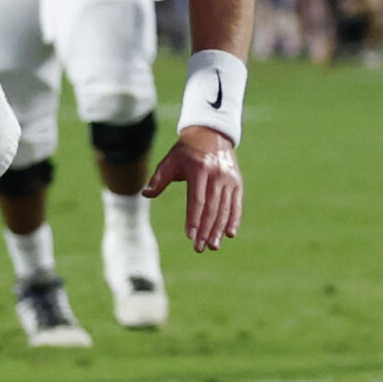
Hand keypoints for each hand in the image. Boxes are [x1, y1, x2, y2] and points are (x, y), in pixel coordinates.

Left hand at [144, 126, 242, 252]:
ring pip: (225, 209)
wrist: (211, 133)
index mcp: (199, 170)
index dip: (194, 219)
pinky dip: (234, 220)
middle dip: (206, 230)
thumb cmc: (186, 151)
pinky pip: (236, 204)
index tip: (190, 236)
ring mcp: (229, 179)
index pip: (197, 200)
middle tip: (199, 248)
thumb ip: (158, 179)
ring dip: (218, 229)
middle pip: (212, 208)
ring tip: (212, 246)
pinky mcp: (237, 182)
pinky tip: (229, 234)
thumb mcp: (170, 161)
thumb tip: (145, 194)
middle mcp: (217, 175)